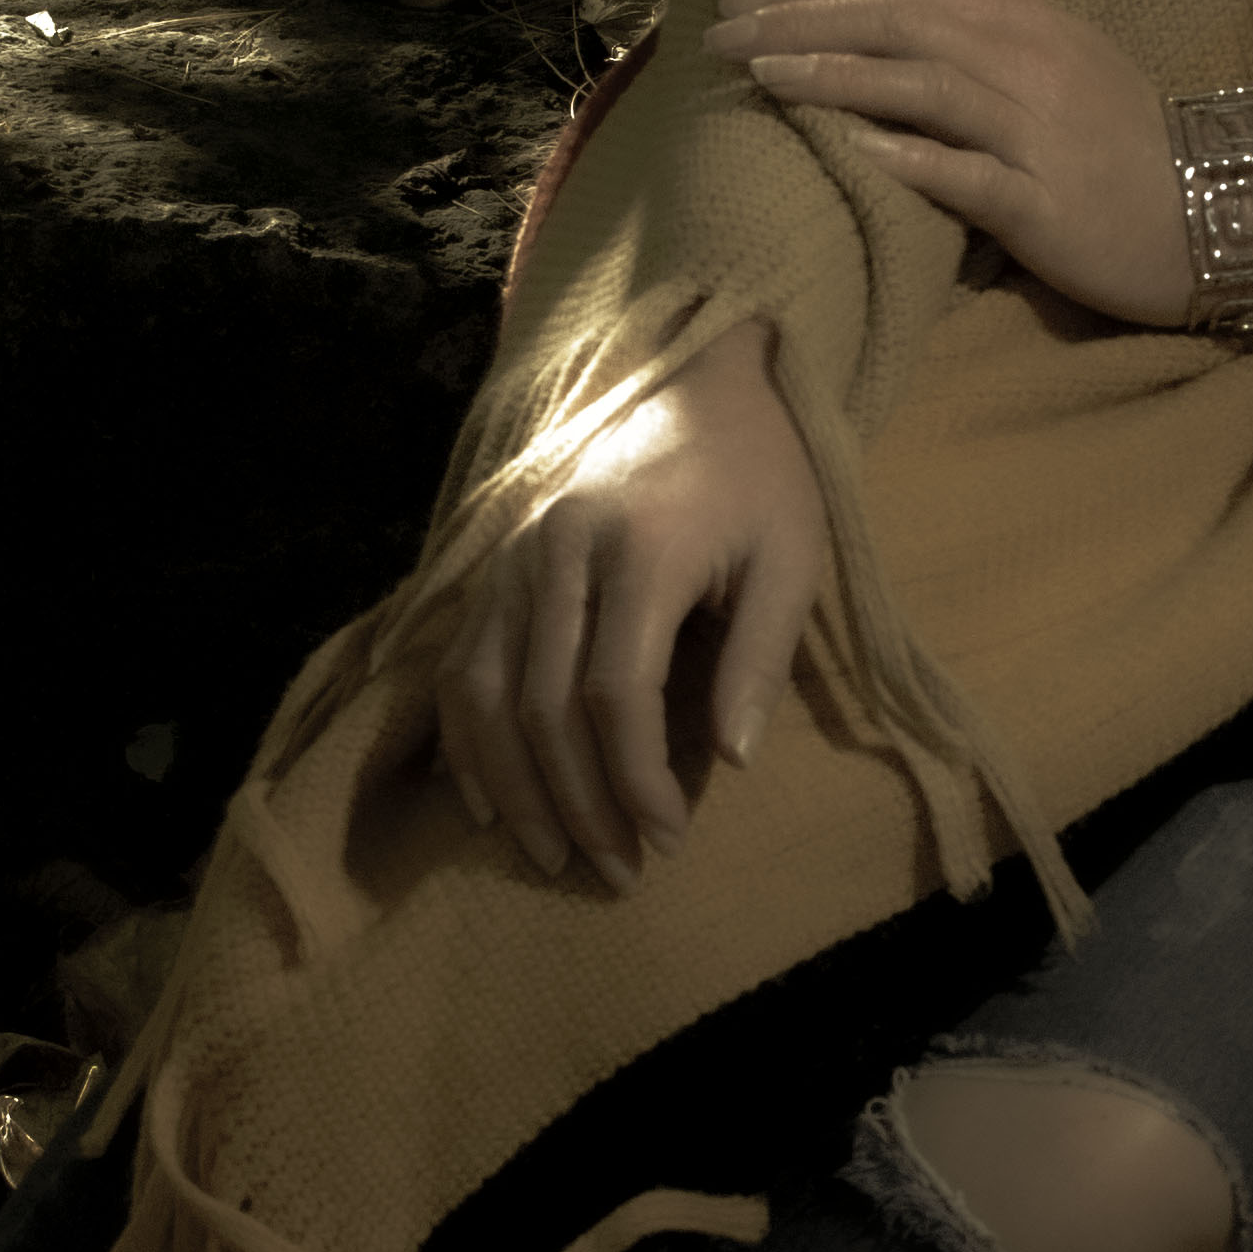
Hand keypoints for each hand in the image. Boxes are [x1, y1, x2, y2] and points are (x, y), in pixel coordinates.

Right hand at [430, 318, 823, 887]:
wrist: (696, 380)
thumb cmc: (758, 479)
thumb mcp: (791, 556)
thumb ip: (760, 656)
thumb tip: (730, 761)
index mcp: (639, 547)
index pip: (615, 693)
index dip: (635, 778)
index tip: (668, 838)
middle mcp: (558, 551)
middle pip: (544, 705)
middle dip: (578, 803)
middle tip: (617, 871)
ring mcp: (514, 557)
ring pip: (487, 692)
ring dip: (514, 788)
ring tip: (554, 855)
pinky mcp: (494, 564)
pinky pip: (461, 665)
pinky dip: (467, 743)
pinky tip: (491, 803)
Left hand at [702, 0, 1192, 328]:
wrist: (1213, 210)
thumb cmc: (1118, 132)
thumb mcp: (1050, 40)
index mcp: (1020, 20)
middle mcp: (1026, 62)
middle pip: (901, 22)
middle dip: (805, 21)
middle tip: (722, 31)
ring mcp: (1038, 132)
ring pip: (927, 87)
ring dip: (839, 76)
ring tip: (764, 76)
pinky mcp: (1046, 204)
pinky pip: (972, 175)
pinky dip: (912, 159)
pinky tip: (853, 151)